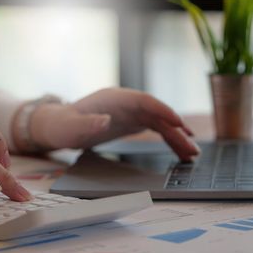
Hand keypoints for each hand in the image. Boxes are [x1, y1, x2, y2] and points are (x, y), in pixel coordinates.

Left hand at [28, 88, 199, 160]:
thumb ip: (86, 123)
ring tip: (192, 154)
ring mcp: (131, 112)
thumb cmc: (63, 125)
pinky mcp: (132, 122)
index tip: (179, 122)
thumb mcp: (71, 127)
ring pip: (160, 123)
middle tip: (192, 148)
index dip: (163, 110)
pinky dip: (168, 139)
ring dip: (176, 137)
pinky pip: (156, 129)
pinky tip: (180, 151)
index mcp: (115, 98)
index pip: (145, 101)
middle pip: (157, 114)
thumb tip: (104, 121)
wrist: (60, 126)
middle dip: (176, 130)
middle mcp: (127, 103)